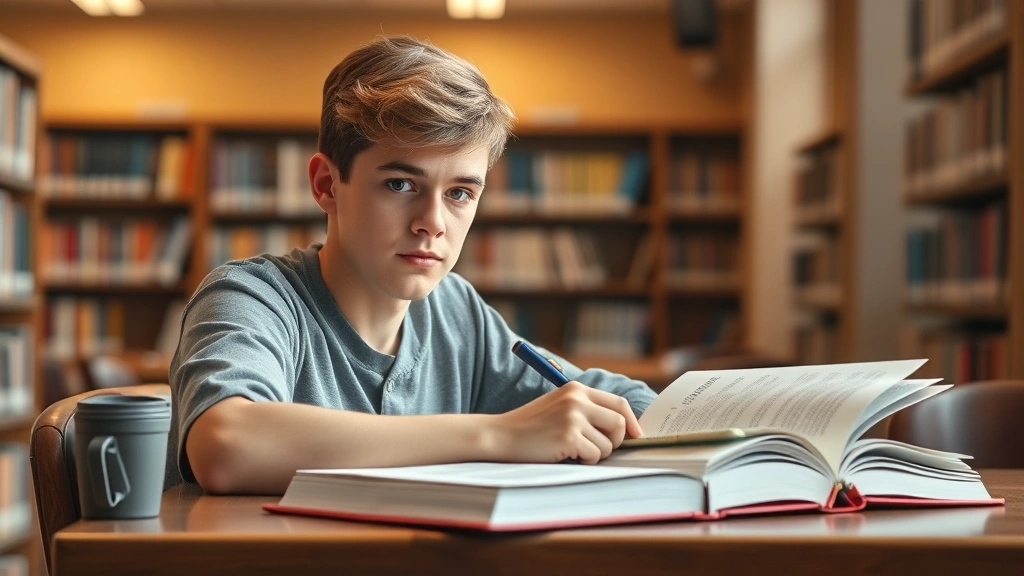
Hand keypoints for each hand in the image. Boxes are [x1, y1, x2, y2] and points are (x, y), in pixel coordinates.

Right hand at [490, 381, 643, 464]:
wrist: (500, 435)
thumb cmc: (530, 426)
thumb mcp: (559, 406)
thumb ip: (586, 410)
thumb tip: (622, 427)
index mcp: (576, 389)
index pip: (618, 403)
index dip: (631, 422)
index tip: (636, 435)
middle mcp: (577, 400)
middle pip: (619, 423)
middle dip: (615, 440)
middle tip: (598, 448)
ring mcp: (573, 417)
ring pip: (608, 444)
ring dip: (595, 453)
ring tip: (573, 450)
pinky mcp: (568, 436)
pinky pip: (594, 455)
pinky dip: (585, 460)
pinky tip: (566, 454)